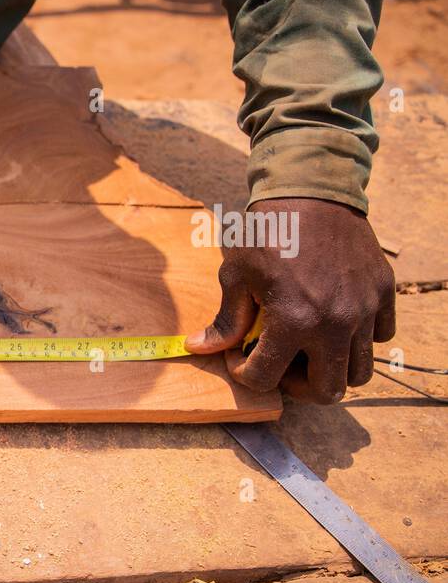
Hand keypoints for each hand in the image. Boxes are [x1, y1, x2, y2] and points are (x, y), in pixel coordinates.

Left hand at [186, 197, 395, 403]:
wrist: (313, 191)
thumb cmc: (268, 231)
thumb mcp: (236, 275)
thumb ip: (225, 320)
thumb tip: (199, 347)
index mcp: (293, 320)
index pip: (266, 378)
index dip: (244, 373)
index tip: (239, 357)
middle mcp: (335, 323)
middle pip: (326, 391)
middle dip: (296, 386)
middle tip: (280, 365)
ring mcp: (364, 310)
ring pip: (359, 371)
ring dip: (331, 370)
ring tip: (307, 351)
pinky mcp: (383, 294)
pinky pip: (381, 337)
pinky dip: (359, 340)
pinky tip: (333, 323)